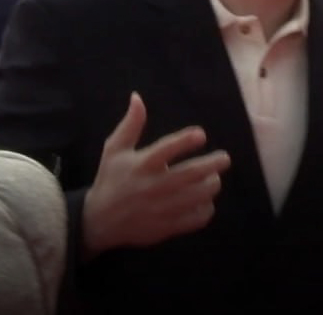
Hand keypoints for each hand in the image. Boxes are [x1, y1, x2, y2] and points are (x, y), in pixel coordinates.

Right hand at [82, 92, 231, 258]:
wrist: (98, 222)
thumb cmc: (111, 180)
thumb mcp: (114, 150)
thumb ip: (131, 125)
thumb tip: (137, 97)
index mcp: (141, 165)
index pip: (166, 149)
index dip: (186, 140)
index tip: (201, 134)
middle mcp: (153, 186)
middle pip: (190, 174)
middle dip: (212, 164)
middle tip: (224, 158)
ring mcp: (161, 208)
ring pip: (197, 196)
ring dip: (211, 185)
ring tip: (214, 178)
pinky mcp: (166, 227)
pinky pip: (195, 219)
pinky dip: (205, 210)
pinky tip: (205, 202)